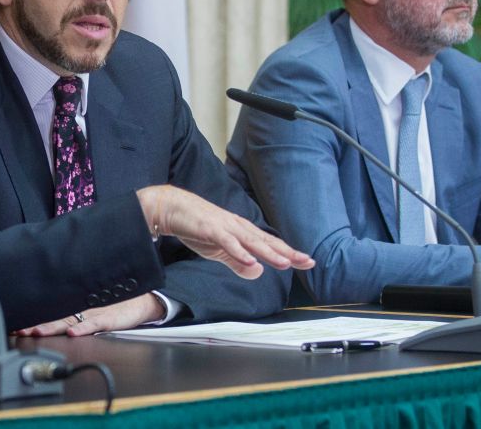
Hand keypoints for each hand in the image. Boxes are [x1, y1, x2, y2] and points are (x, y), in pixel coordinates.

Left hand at [13, 294, 162, 337]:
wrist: (141, 301)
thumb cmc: (114, 306)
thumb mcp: (89, 310)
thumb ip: (71, 316)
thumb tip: (50, 325)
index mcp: (74, 308)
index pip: (49, 313)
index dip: (31, 319)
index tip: (13, 325)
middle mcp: (80, 310)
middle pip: (54, 317)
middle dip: (35, 324)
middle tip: (17, 330)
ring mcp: (94, 313)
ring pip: (69, 320)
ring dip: (52, 327)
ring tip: (36, 332)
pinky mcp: (108, 318)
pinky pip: (94, 324)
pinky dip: (83, 328)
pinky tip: (72, 332)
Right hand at [136, 185, 314, 278]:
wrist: (172, 209)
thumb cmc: (197, 227)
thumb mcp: (220, 251)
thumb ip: (238, 262)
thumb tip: (258, 271)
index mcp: (243, 232)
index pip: (271, 245)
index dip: (289, 254)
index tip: (308, 262)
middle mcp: (239, 227)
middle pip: (267, 242)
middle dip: (288, 252)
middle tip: (308, 262)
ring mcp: (226, 227)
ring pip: (251, 242)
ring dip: (269, 253)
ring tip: (286, 263)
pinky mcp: (210, 229)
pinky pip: (227, 242)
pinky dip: (239, 251)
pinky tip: (250, 259)